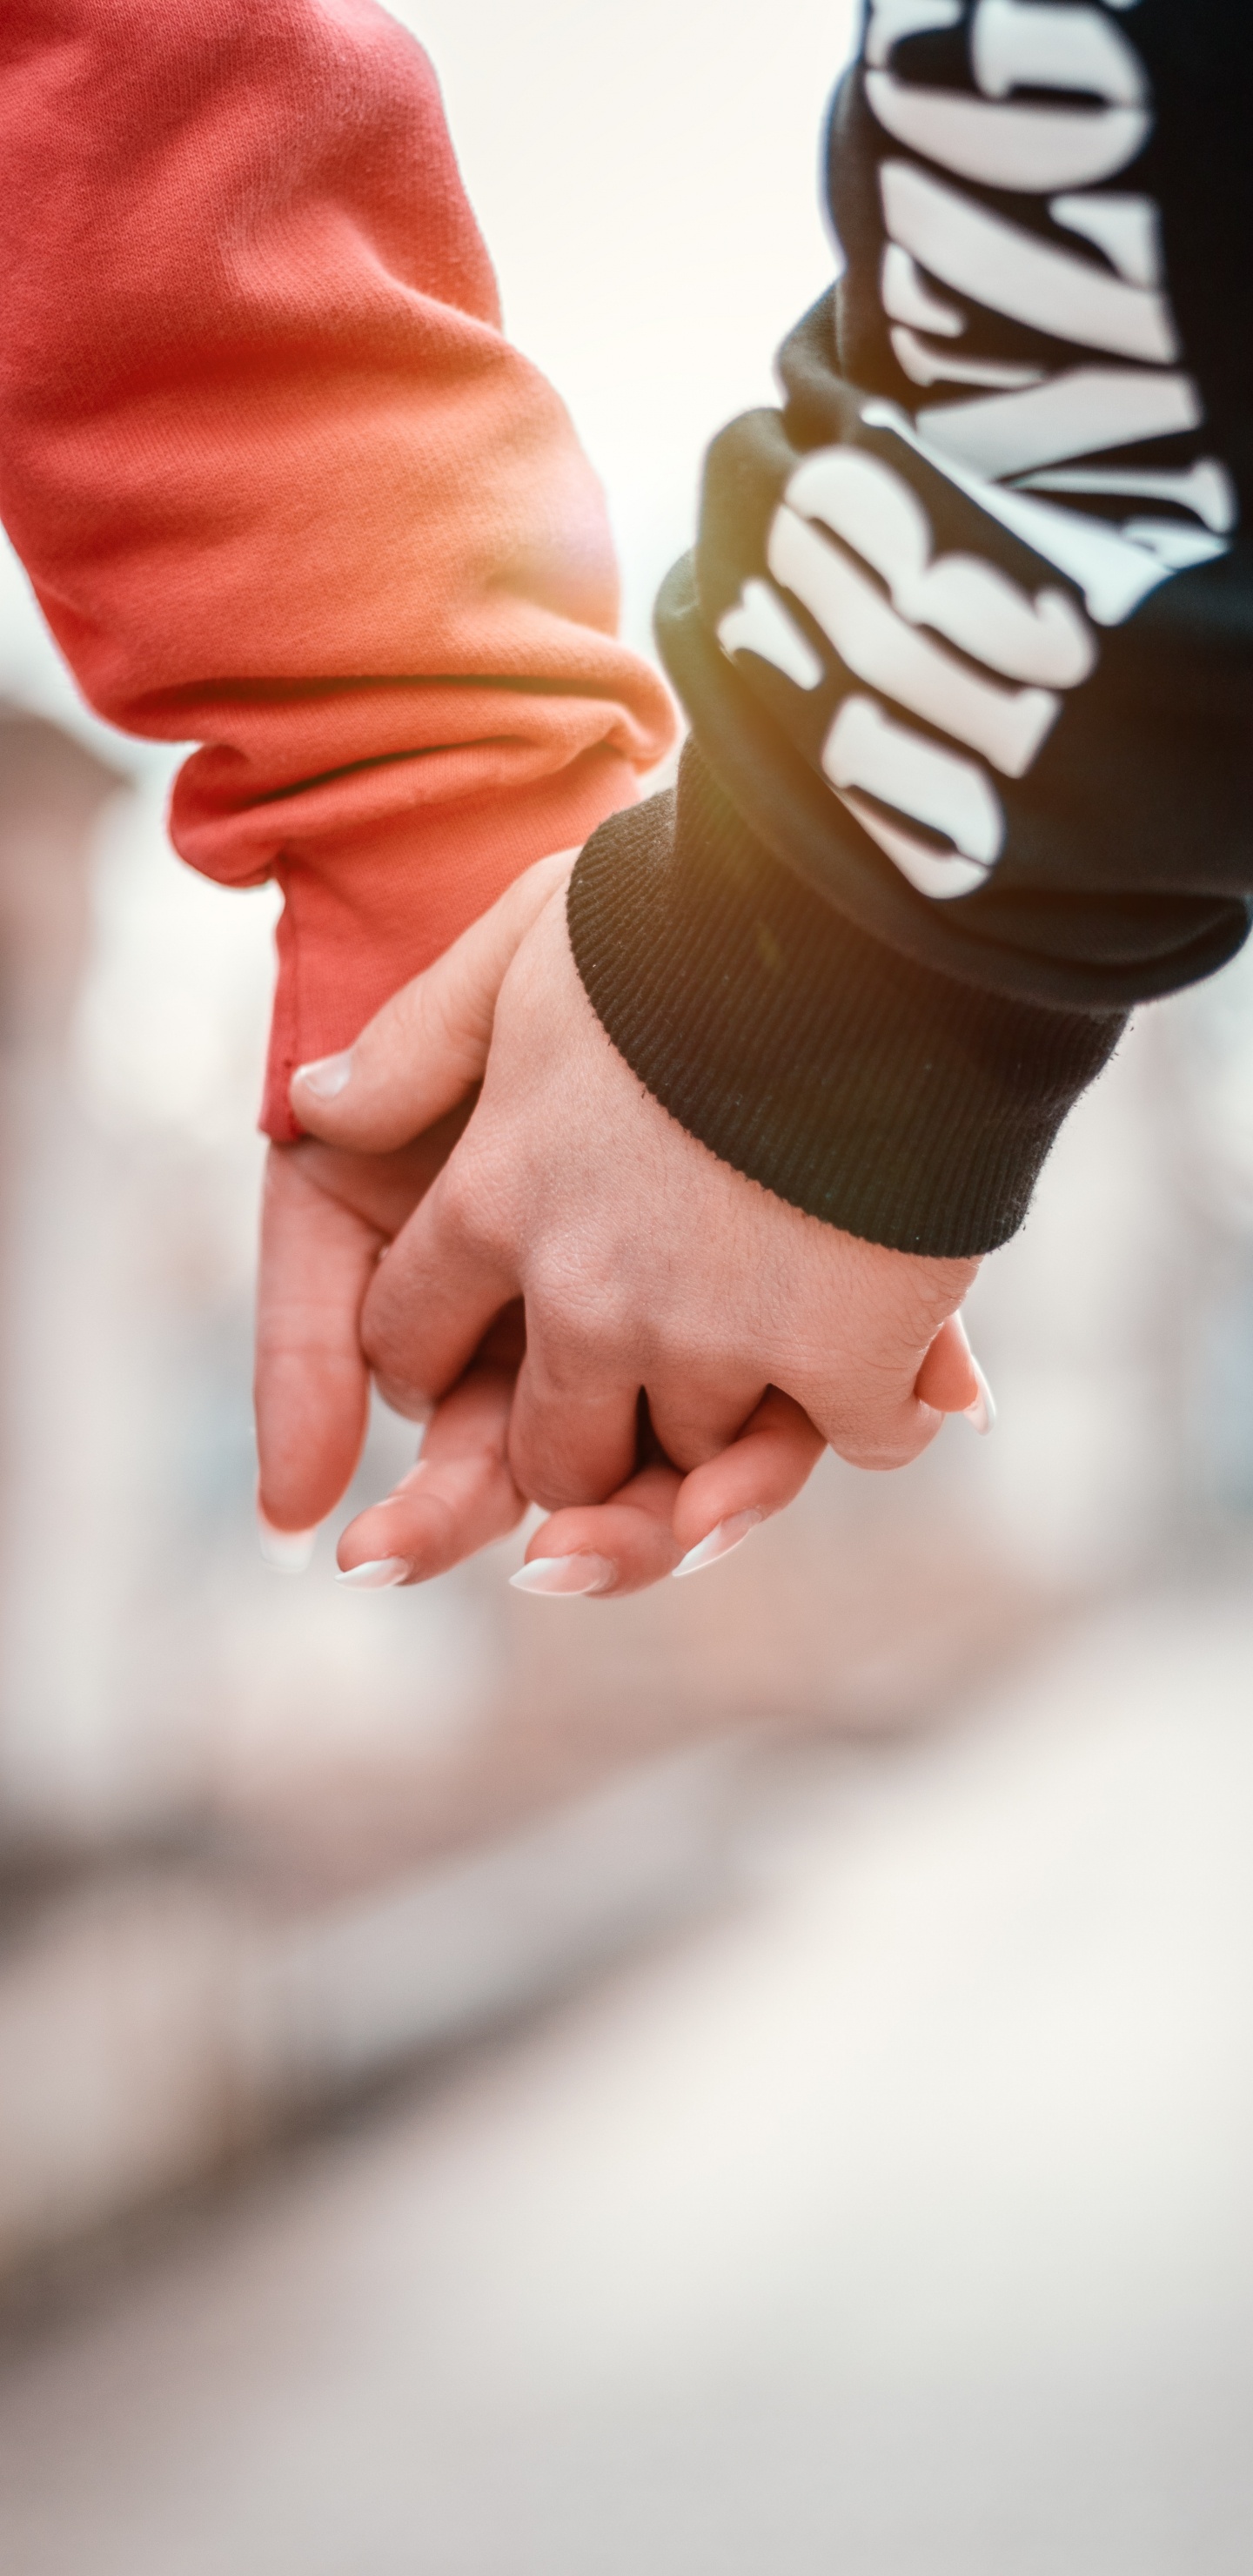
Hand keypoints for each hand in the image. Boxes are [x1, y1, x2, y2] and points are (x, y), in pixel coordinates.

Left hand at [291, 859, 988, 1587]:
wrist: (869, 905)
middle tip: (625, 1411)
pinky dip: (882, 1414)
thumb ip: (418, 1040)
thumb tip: (313, 1103)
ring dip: (729, 1428)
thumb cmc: (694, 905)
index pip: (407, 1341)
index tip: (464, 1361)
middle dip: (578, 1448)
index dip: (430, 1360)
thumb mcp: (522, 938)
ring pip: (697, 1462)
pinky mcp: (847, 1356)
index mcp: (492, 1201)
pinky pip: (861, 1443)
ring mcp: (714, 1337)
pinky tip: (899, 1371)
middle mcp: (586, 1296)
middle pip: (553, 1455)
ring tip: (775, 1368)